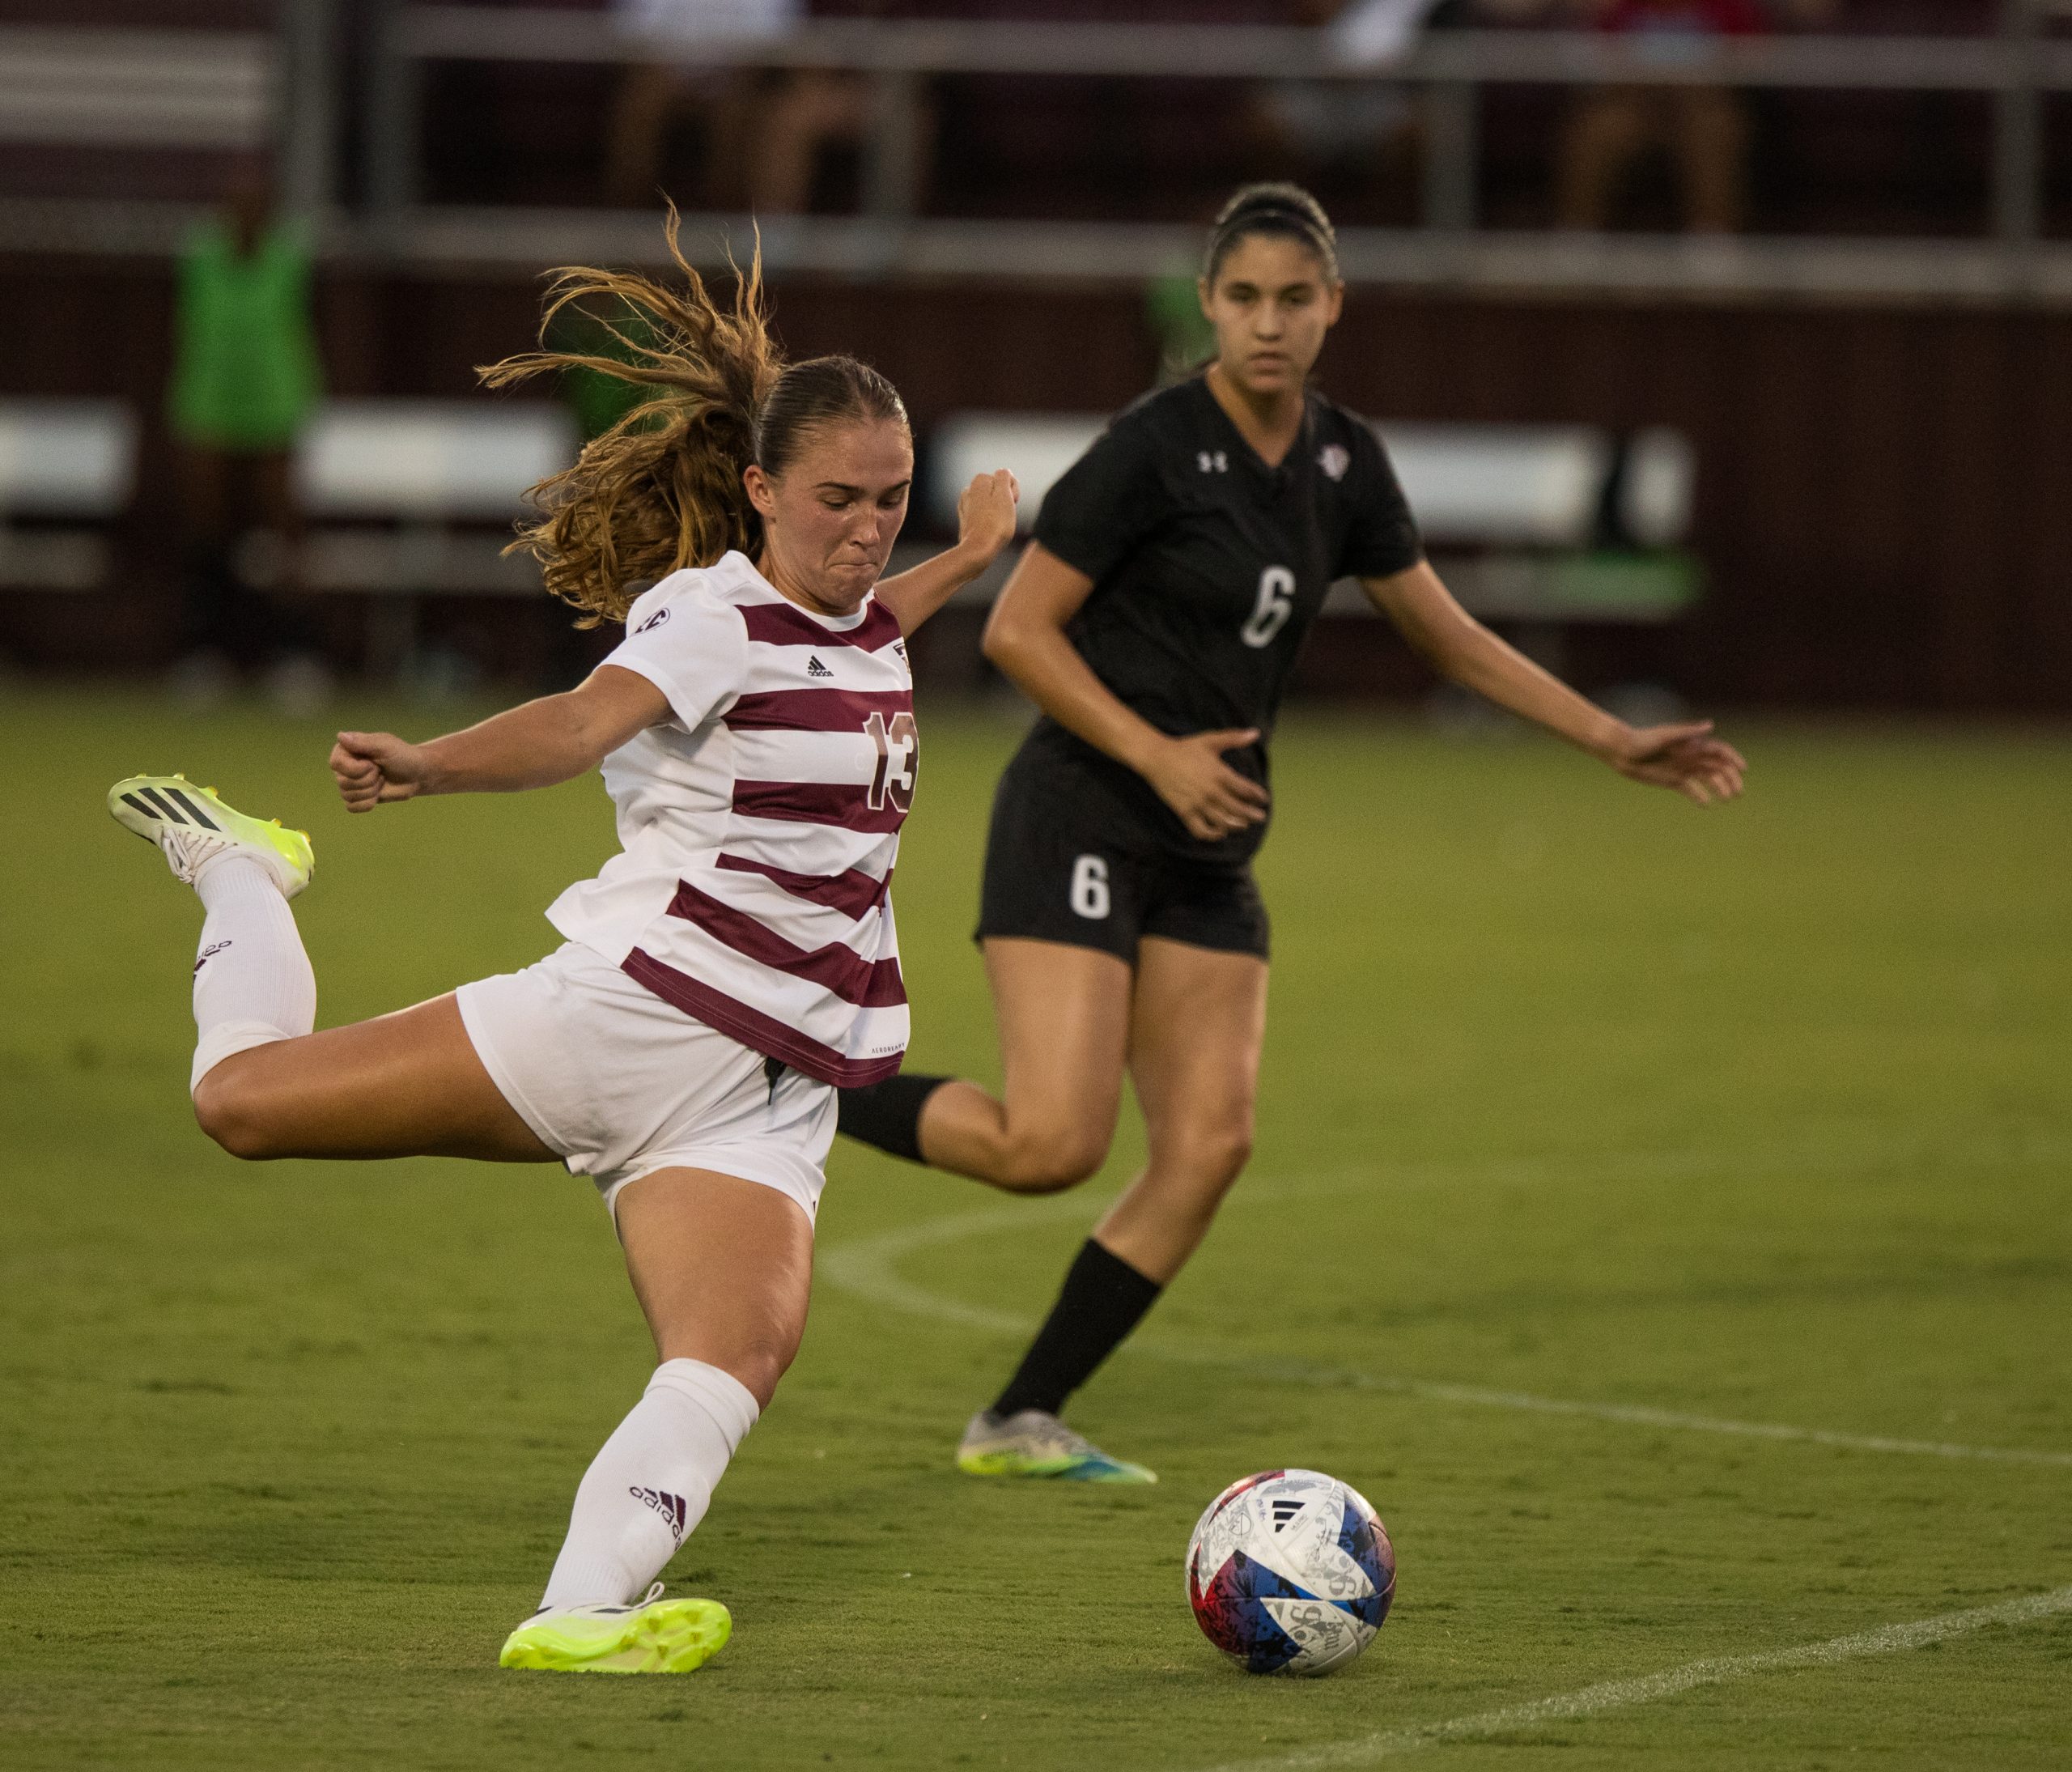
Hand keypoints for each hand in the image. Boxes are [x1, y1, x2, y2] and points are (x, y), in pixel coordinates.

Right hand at [330, 730, 432, 811]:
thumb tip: (340, 736)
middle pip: (343, 782)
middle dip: (369, 780)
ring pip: (348, 795)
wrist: (416, 775)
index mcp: (346, 749)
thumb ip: (363, 742)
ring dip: (371, 790)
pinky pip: (351, 807)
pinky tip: (378, 794)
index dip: (356, 769)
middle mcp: (343, 766)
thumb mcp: (385, 746)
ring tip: (381, 779)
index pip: (336, 764)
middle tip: (380, 771)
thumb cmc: (402, 756)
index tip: (373, 764)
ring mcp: (348, 782)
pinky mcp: (356, 797)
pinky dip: (368, 803)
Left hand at [955, 470, 1020, 565]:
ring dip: (998, 511)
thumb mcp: (1005, 495)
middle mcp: (969, 489)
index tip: (1011, 504)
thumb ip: (1004, 477)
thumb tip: (1003, 473)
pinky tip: (989, 530)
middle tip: (1004, 516)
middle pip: (998, 491)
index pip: (1007, 478)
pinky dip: (989, 520)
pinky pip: (984, 515)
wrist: (978, 550)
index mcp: (979, 480)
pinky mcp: (966, 520)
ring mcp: (966, 505)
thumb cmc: (995, 524)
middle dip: (1005, 501)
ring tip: (997, 525)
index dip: (1013, 492)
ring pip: (991, 503)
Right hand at [1140, 728, 1270, 842]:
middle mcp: (1211, 791)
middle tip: (1260, 817)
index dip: (1258, 796)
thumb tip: (1255, 733)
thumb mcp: (1210, 740)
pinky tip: (1219, 833)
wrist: (1156, 758)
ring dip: (1236, 826)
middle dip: (1253, 815)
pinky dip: (1212, 835)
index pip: (1246, 790)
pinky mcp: (1184, 812)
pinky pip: (1201, 831)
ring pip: (1223, 822)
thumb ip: (1234, 737)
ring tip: (1243, 825)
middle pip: (1239, 809)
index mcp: (1220, 774)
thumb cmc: (1185, 748)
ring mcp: (1197, 804)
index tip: (1263, 799)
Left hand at [1607, 720, 1746, 805]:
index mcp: (1693, 744)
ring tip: (1727, 799)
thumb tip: (1710, 725)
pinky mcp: (1674, 780)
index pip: (1720, 751)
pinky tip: (1706, 804)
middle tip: (1738, 793)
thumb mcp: (1666, 735)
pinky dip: (1699, 796)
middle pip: (1718, 767)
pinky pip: (1691, 790)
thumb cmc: (1643, 740)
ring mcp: (1684, 769)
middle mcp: (1692, 756)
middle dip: (1730, 778)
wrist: (1622, 752)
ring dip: (1720, 788)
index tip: (1743, 769)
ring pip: (1708, 779)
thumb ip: (1688, 732)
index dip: (1733, 758)